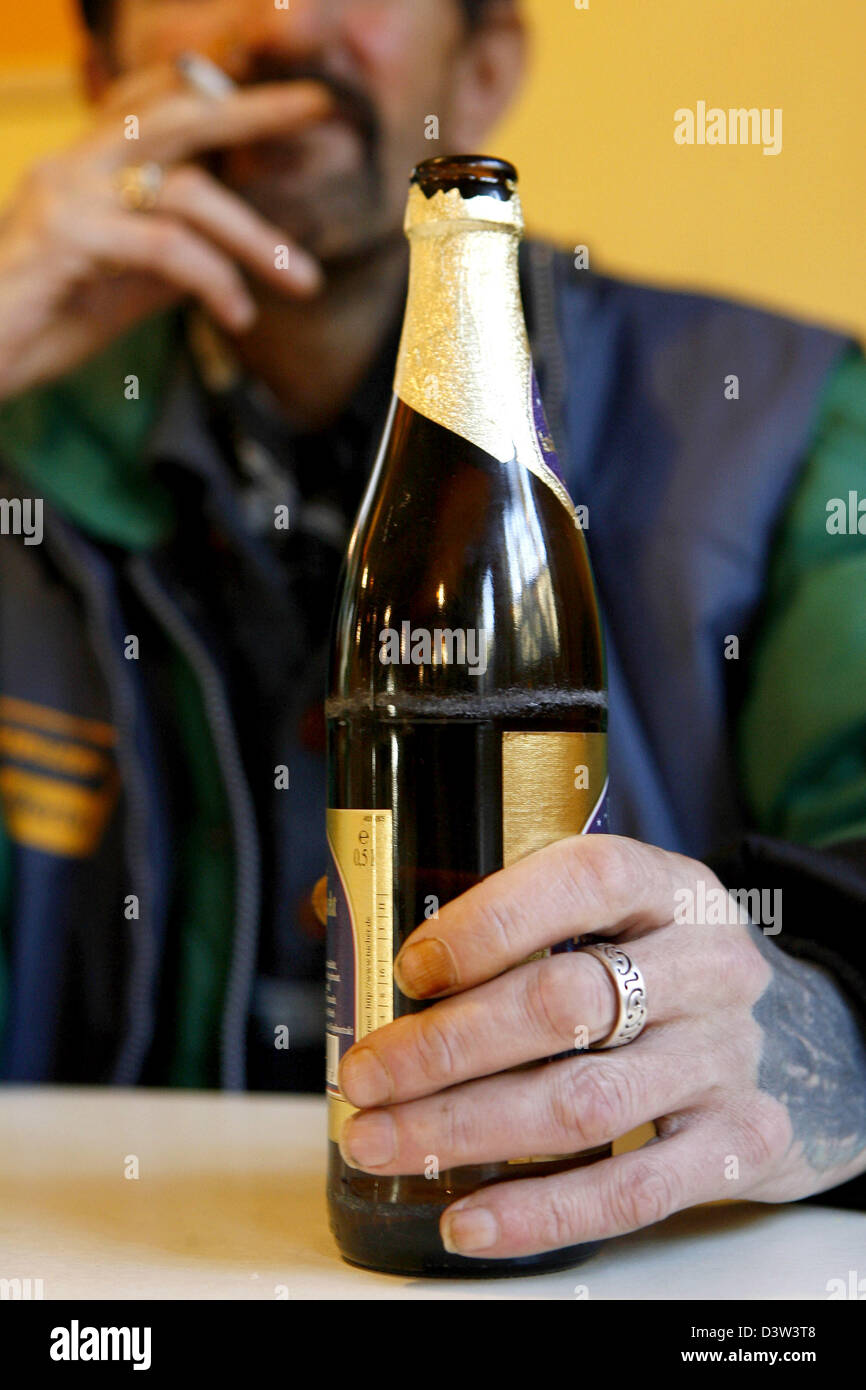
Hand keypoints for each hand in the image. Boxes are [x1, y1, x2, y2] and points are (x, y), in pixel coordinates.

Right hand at [0, 65, 330, 399]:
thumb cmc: (39, 323)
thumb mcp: (121, 286)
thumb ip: (170, 261)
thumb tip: (233, 258)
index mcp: (87, 165)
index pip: (157, 102)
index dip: (218, 87)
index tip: (286, 87)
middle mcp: (75, 164)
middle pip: (177, 112)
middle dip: (254, 108)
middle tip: (320, 105)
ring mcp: (67, 196)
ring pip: (185, 190)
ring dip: (255, 236)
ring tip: (303, 280)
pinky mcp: (65, 239)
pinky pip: (162, 247)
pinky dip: (213, 278)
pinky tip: (237, 314)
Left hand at [338, 834, 865, 1259]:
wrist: (805, 1040)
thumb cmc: (662, 967)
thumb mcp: (614, 912)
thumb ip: (497, 909)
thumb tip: (332, 910)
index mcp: (667, 887)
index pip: (582, 881)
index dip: (489, 922)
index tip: (409, 969)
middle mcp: (707, 966)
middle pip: (564, 1004)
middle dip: (443, 1047)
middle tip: (362, 1076)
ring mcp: (727, 1058)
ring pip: (582, 1102)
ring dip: (465, 1128)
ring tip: (379, 1142)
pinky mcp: (739, 1144)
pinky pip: (631, 1191)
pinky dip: (538, 1211)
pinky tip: (465, 1219)